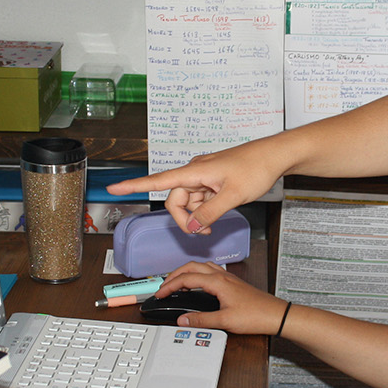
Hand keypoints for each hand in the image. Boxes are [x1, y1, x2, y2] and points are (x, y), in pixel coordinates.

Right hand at [106, 143, 285, 232]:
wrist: (274, 156)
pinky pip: (200, 198)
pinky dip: (205, 210)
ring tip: (214, 224)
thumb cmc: (255, 168)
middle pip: (175, 199)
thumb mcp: (232, 196)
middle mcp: (195, 171)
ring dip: (196, 216)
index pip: (158, 180)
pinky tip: (218, 213)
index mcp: (194, 171)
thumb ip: (209, 213)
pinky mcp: (212, 180)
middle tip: (203, 231)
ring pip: (188, 201)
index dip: (134, 185)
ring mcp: (204, 176)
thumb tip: (191, 226)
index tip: (113, 187)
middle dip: (184, 218)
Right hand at [157, 262, 288, 333]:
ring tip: (177, 282)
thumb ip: (201, 320)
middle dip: (174, 275)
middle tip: (164, 286)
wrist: (275, 315)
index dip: (170, 285)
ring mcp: (228, 278)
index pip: (186, 278)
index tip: (160, 294)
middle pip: (191, 267)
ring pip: (201, 267)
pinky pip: (210, 271)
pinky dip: (198, 274)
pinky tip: (197, 284)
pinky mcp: (232, 283)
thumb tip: (183, 320)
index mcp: (217, 282)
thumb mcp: (225, 321)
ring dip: (186, 272)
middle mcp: (222, 276)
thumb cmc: (256, 315)